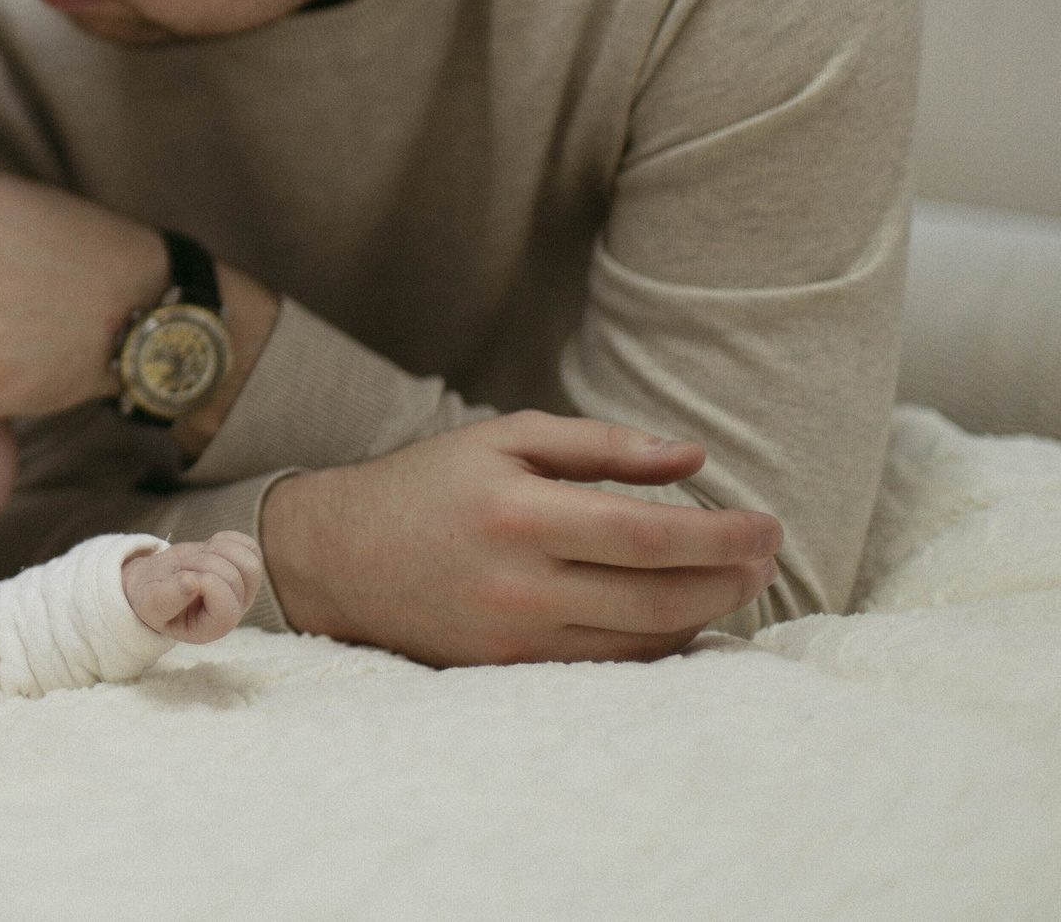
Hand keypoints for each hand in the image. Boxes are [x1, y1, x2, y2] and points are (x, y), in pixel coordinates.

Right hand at [124, 534, 263, 644]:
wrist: (156, 583)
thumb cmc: (152, 598)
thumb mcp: (150, 604)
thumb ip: (166, 598)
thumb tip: (189, 582)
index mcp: (214, 628)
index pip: (225, 604)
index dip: (203, 582)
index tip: (181, 578)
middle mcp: (234, 610)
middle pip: (233, 576)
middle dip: (202, 562)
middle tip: (182, 567)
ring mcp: (243, 589)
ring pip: (249, 561)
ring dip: (216, 549)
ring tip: (196, 557)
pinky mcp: (243, 568)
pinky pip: (249, 547)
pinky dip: (227, 539)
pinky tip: (208, 547)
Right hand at [261, 411, 784, 665]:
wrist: (341, 557)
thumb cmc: (431, 485)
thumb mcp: (506, 439)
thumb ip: (601, 445)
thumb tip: (691, 460)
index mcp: (520, 514)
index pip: (651, 536)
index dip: (724, 536)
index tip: (767, 524)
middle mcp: (520, 584)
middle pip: (662, 598)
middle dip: (730, 579)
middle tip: (765, 555)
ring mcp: (516, 637)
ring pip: (644, 642)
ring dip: (705, 614)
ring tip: (733, 581)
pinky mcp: (511, 670)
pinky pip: (610, 666)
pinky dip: (658, 642)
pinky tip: (679, 613)